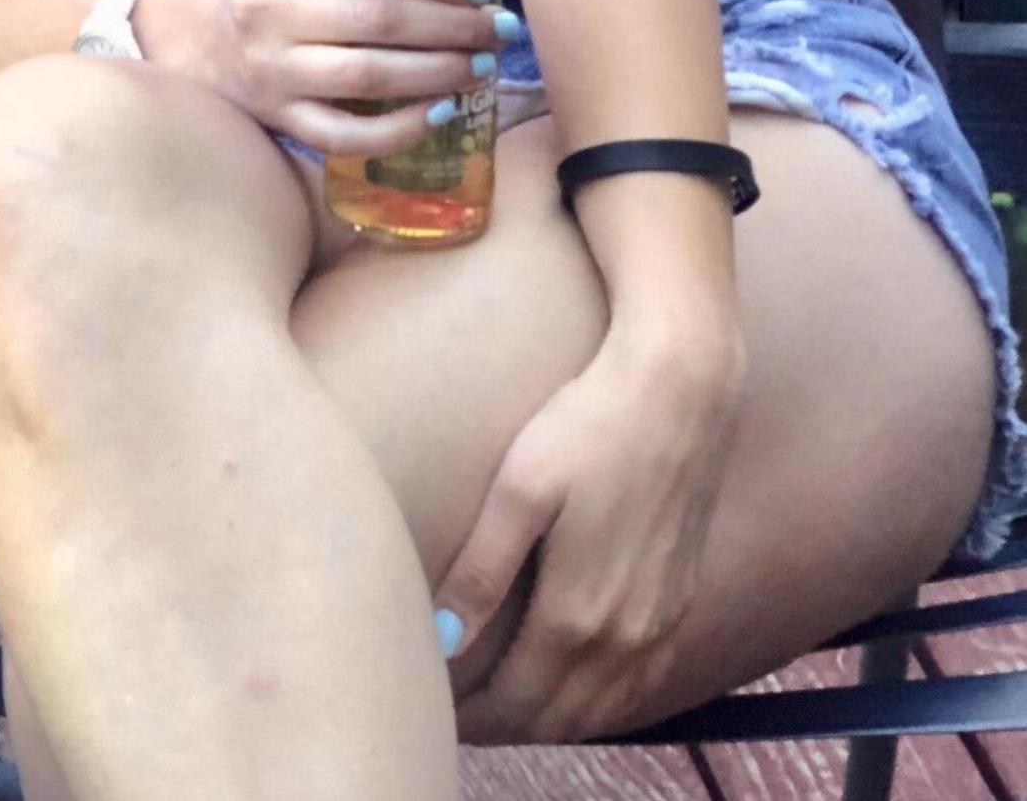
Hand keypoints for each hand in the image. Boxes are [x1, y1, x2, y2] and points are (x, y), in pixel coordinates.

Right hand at [139, 0, 529, 151]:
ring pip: (366, 75)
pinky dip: (401, 128)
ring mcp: (271, 68)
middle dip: (451, 26)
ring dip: (436, 73)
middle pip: (374, 17)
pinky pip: (347, 133)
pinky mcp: (281, 118)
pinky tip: (441, 113)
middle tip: (500, 32)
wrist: (216, 45)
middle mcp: (268, 7)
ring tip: (481, 68)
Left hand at [437, 315, 747, 739]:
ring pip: (601, 709)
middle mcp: (628, 636)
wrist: (680, 390)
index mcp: (579, 615)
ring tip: (499, 710)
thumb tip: (441, 641)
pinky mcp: (681, 603)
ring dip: (551, 720)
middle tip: (455, 717)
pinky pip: (639, 686)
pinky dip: (599, 704)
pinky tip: (572, 692)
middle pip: (558, 715)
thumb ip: (482, 571)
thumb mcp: (520, 489)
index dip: (473, 715)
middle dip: (504, 724)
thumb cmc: (587, 425)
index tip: (433, 710)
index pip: (517, 700)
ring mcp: (662, 624)